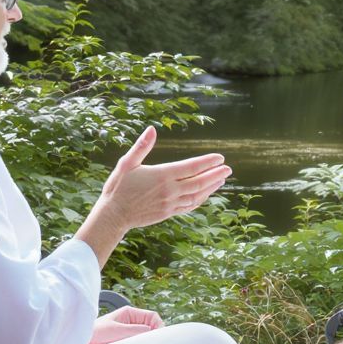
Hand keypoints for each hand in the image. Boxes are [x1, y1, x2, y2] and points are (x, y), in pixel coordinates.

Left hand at [87, 305, 164, 343]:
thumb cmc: (94, 334)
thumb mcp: (117, 330)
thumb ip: (136, 331)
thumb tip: (154, 333)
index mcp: (129, 313)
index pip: (153, 317)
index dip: (159, 326)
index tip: (159, 338)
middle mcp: (131, 322)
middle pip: (152, 327)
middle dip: (154, 336)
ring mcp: (128, 333)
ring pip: (146, 338)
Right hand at [97, 126, 231, 231]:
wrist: (114, 215)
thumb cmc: (118, 187)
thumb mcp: (127, 163)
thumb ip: (141, 146)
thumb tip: (152, 129)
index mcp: (162, 175)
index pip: (191, 167)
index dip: (208, 162)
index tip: (220, 157)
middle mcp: (170, 190)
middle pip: (199, 182)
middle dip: (216, 174)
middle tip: (228, 169)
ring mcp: (170, 203)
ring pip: (197, 195)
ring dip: (211, 187)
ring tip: (222, 180)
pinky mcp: (168, 213)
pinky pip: (190, 206)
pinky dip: (201, 199)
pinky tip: (206, 194)